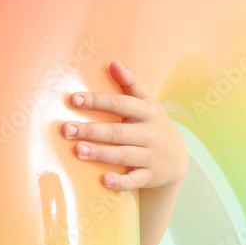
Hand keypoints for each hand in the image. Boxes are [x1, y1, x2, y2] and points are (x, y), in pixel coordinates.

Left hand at [61, 60, 187, 193]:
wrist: (177, 158)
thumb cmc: (152, 125)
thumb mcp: (147, 103)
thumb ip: (131, 83)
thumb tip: (114, 63)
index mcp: (147, 112)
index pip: (120, 104)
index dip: (97, 101)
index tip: (74, 99)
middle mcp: (150, 134)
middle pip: (117, 131)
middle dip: (91, 130)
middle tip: (67, 129)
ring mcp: (150, 156)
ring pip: (124, 155)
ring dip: (100, 153)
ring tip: (78, 150)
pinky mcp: (149, 176)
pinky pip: (135, 180)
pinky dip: (121, 181)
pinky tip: (104, 180)